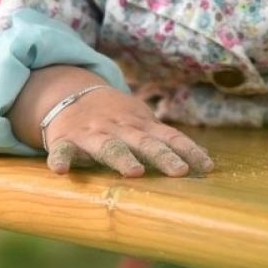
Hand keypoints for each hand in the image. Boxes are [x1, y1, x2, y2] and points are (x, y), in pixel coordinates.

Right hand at [8, 65, 213, 177]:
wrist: (69, 95)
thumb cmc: (115, 117)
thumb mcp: (141, 122)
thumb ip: (166, 140)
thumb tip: (205, 160)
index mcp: (140, 125)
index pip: (170, 137)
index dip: (188, 150)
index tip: (207, 167)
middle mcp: (119, 129)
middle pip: (144, 143)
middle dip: (162, 156)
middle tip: (179, 171)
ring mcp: (92, 135)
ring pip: (109, 147)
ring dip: (122, 158)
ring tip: (134, 172)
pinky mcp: (65, 142)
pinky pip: (62, 152)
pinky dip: (61, 160)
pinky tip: (61, 171)